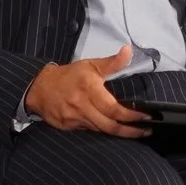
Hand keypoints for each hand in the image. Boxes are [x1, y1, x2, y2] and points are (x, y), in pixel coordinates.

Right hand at [26, 45, 149, 136]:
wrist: (39, 87)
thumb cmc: (69, 76)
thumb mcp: (91, 65)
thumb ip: (112, 63)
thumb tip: (129, 51)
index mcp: (89, 88)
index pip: (113, 108)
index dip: (131, 116)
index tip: (146, 117)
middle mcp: (81, 105)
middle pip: (109, 125)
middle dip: (130, 131)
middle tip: (146, 131)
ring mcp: (73, 118)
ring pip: (101, 130)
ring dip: (119, 133)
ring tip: (135, 132)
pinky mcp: (68, 127)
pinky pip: (89, 131)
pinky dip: (102, 131)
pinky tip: (113, 130)